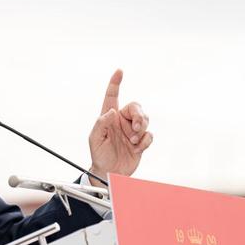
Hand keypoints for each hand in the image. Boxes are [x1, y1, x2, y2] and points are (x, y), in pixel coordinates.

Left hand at [88, 70, 152, 184]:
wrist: (109, 172)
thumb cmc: (99, 155)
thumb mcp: (95, 140)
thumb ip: (101, 124)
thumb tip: (111, 112)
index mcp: (108, 118)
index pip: (112, 97)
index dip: (115, 84)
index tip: (119, 72)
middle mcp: (121, 121)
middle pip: (135, 107)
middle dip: (138, 116)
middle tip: (134, 128)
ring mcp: (132, 130)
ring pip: (145, 119)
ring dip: (141, 129)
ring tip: (133, 140)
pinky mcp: (141, 141)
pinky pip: (149, 135)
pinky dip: (145, 141)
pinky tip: (137, 148)